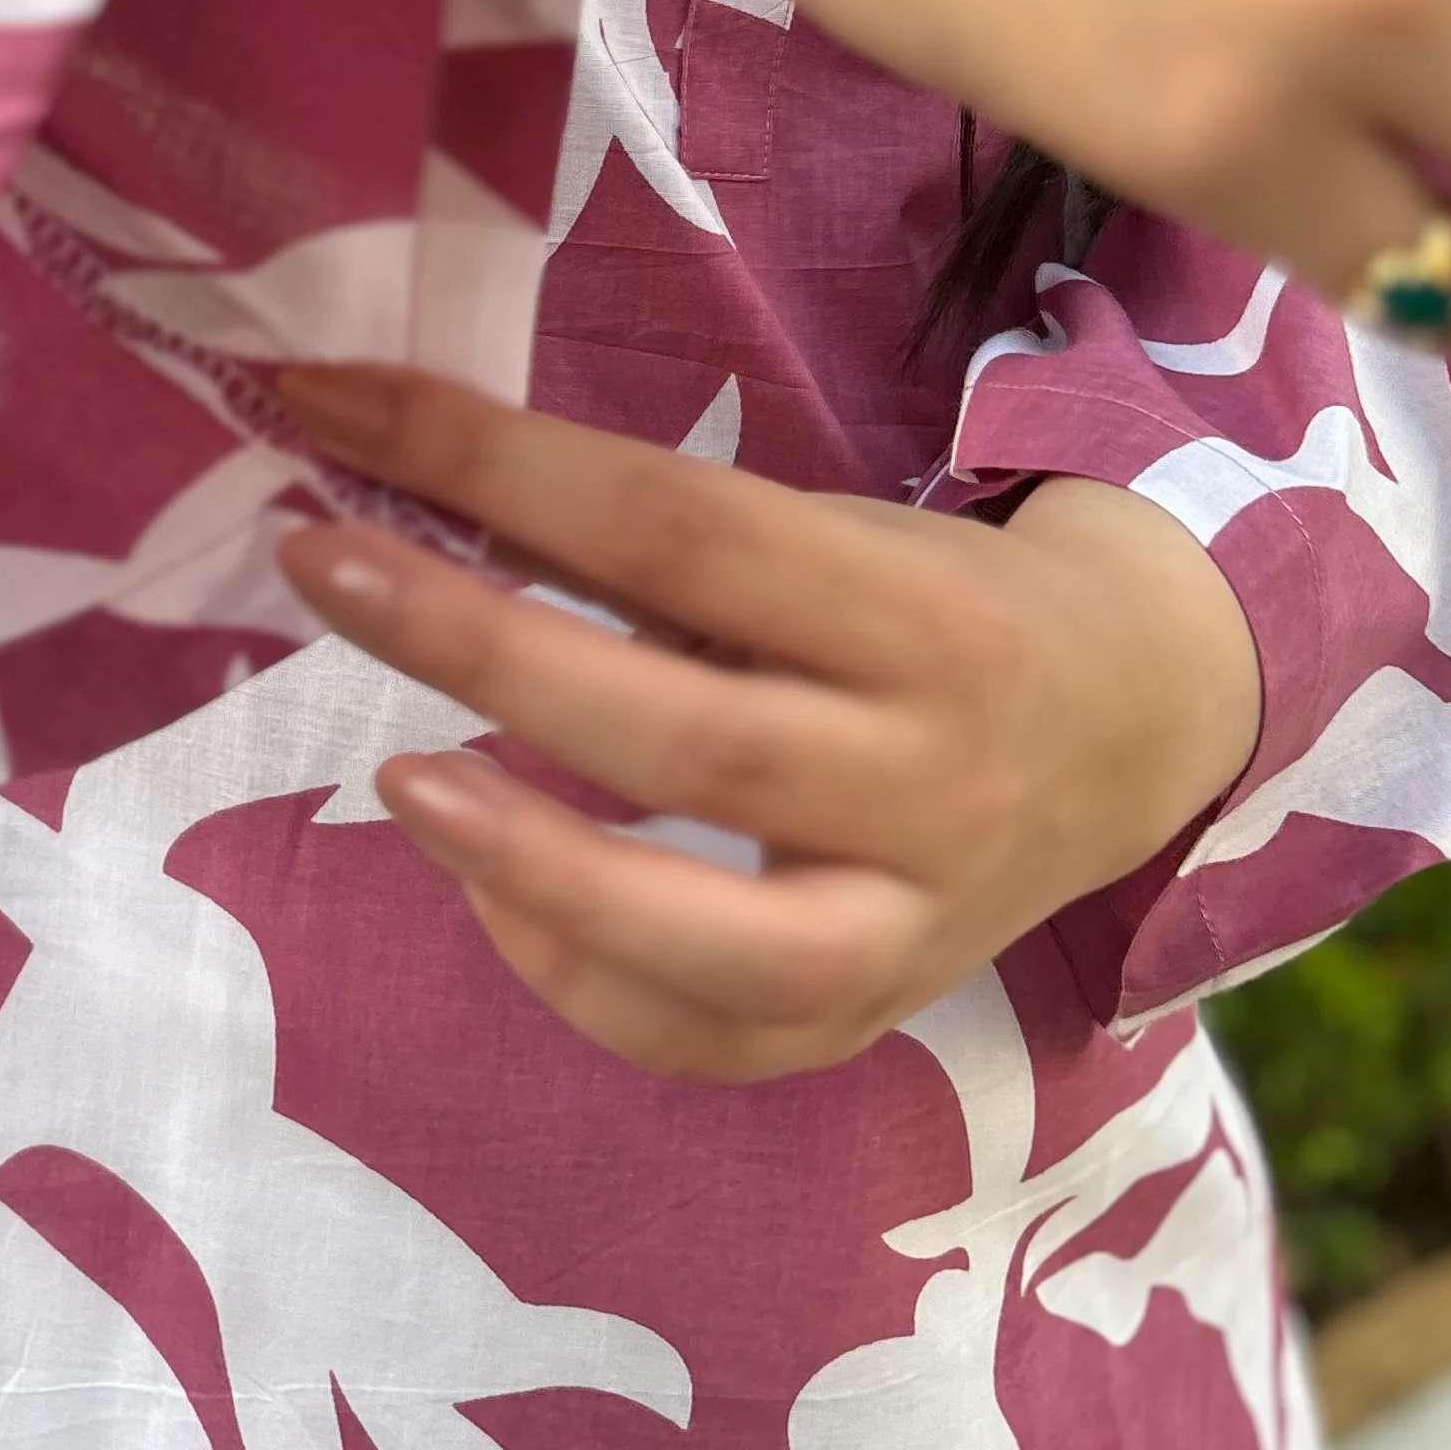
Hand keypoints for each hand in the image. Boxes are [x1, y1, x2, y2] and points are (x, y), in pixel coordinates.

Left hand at [270, 361, 1263, 1085]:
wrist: (1130, 727)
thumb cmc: (925, 602)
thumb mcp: (819, 533)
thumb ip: (629, 530)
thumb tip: (391, 464)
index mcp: (921, 612)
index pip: (680, 525)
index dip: (492, 460)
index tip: (329, 404)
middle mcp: (933, 778)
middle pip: (690, 731)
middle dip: (482, 644)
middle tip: (320, 562)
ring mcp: (915, 926)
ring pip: (719, 935)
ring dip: (535, 861)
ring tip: (393, 782)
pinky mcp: (876, 1022)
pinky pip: (712, 1044)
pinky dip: (580, 979)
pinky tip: (486, 894)